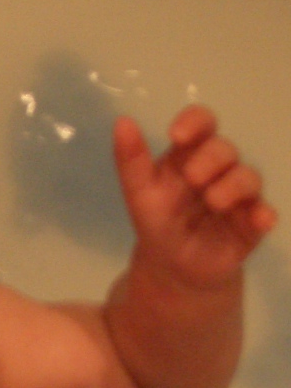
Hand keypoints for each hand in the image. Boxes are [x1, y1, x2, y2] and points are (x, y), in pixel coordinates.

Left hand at [114, 105, 276, 288]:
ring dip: (234, 185)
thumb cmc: (158, 221)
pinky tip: (258, 220)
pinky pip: (265, 213)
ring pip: (249, 177)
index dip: (195, 121)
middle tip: (192, 178)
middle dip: (211, 159)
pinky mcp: (252, 222)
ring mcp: (238, 194)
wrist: (173, 267)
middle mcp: (218, 169)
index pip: (202, 123)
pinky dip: (263, 214)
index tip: (177, 135)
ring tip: (213, 202)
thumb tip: (122, 120)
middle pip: (224, 149)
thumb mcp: (138, 192)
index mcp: (189, 155)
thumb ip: (130, 160)